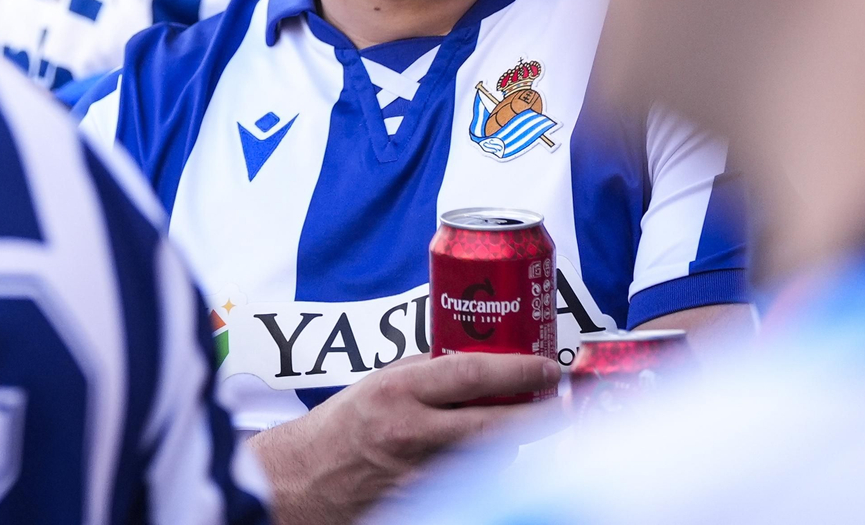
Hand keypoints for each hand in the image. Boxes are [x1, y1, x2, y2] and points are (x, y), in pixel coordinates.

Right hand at [249, 352, 558, 524]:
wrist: (305, 479)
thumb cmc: (342, 426)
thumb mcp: (379, 383)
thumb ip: (425, 374)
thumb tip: (476, 362)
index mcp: (398, 391)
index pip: (472, 374)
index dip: (519, 369)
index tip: (547, 367)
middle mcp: (411, 432)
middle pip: (496, 423)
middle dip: (537, 415)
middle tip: (559, 405)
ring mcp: (421, 474)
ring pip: (491, 458)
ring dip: (511, 444)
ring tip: (518, 428)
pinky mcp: (425, 503)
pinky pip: (473, 482)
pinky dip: (486, 469)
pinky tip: (484, 458)